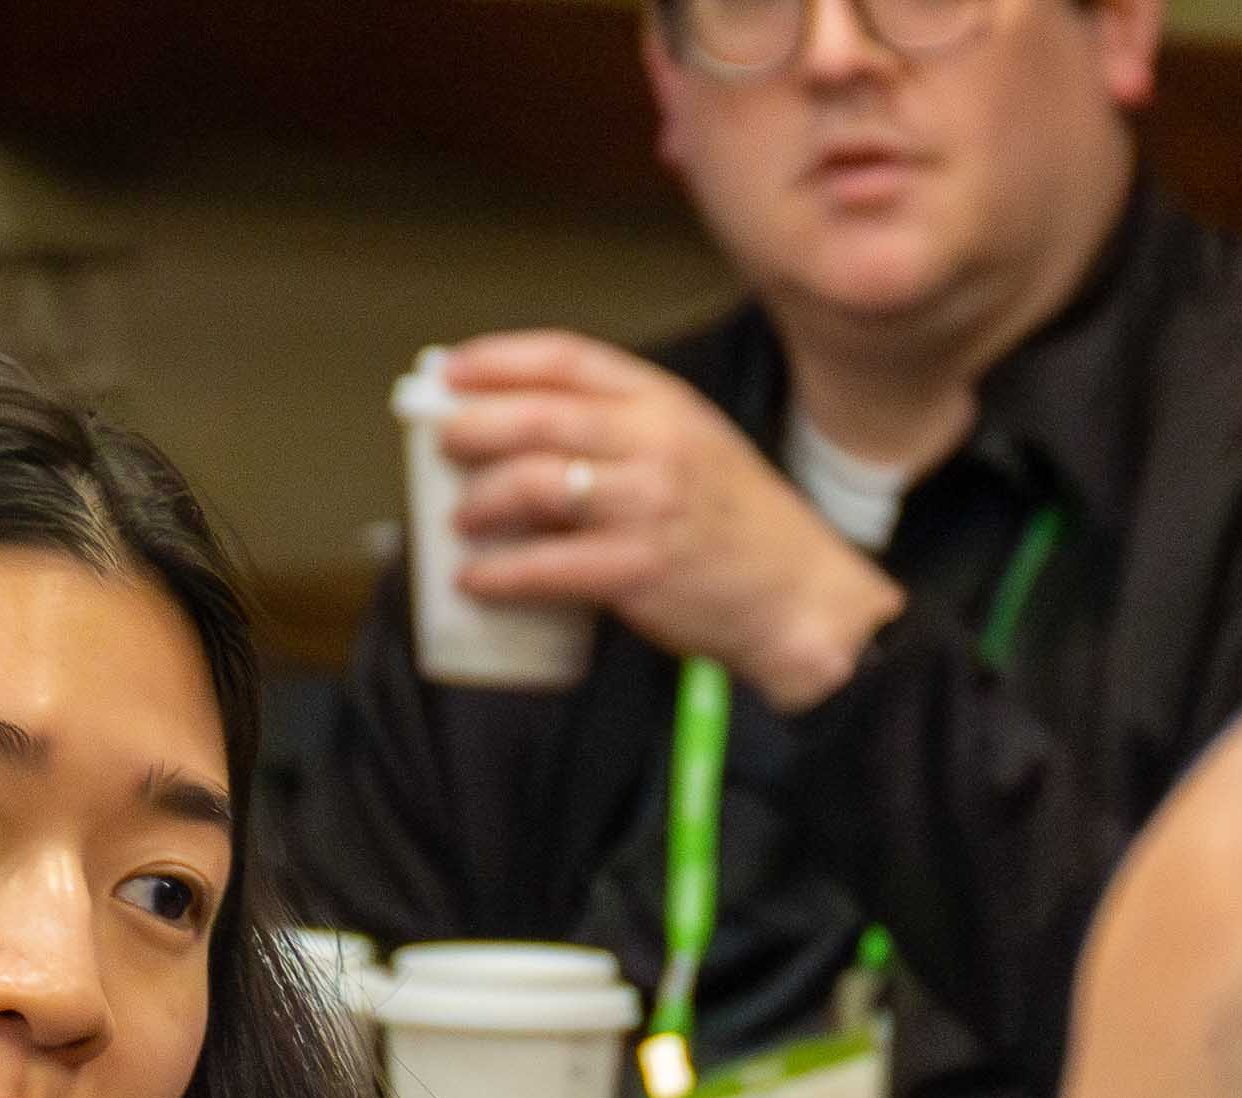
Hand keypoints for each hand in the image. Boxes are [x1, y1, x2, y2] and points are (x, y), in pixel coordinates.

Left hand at [432, 330, 911, 712]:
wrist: (799, 595)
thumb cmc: (739, 523)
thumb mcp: (693, 444)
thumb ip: (623, 427)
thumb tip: (523, 424)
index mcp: (665, 403)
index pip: (568, 358)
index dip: (499, 360)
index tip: (452, 371)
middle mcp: (656, 443)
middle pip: (539, 417)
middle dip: (474, 427)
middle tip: (442, 444)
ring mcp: (648, 506)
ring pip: (535, 484)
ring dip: (481, 501)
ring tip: (461, 519)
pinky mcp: (639, 571)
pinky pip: (547, 567)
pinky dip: (500, 574)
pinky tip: (476, 580)